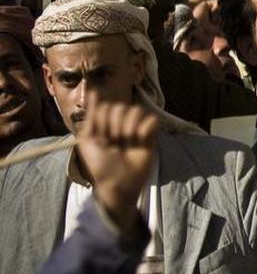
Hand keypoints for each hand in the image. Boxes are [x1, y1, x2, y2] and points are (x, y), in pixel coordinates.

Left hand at [77, 102, 157, 236]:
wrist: (119, 182)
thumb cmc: (100, 165)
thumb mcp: (88, 140)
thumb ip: (92, 116)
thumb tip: (94, 91)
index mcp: (105, 123)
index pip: (107, 107)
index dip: (103, 122)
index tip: (101, 138)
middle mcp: (121, 123)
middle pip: (121, 107)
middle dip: (115, 127)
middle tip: (115, 143)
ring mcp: (137, 128)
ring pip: (136, 111)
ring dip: (130, 129)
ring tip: (128, 143)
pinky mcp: (151, 134)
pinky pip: (151, 120)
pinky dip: (145, 131)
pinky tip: (140, 142)